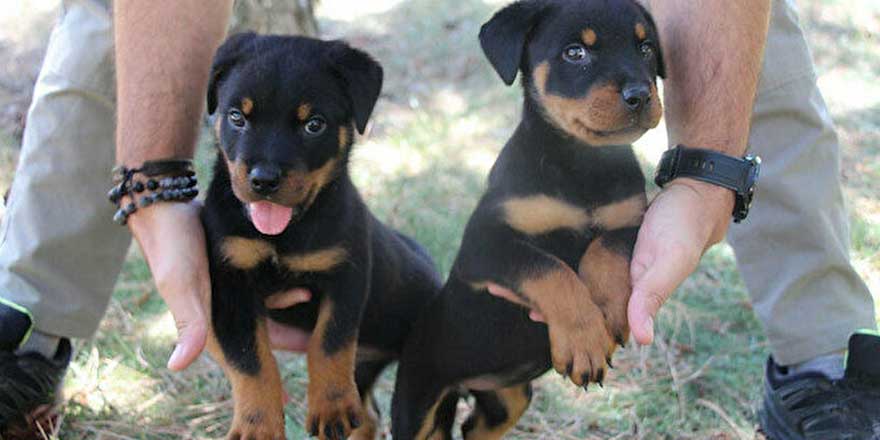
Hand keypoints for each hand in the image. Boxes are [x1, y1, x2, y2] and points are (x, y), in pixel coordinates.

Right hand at [129, 201, 314, 370]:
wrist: (166, 206)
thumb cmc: (173, 244)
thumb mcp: (183, 282)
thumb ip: (189, 320)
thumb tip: (178, 366)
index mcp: (210, 324)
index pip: (245, 357)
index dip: (269, 373)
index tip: (296, 384)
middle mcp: (221, 313)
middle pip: (263, 337)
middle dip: (291, 342)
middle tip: (320, 348)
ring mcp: (229, 293)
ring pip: (268, 313)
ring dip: (293, 314)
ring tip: (322, 316)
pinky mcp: (235, 272)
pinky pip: (266, 288)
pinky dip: (285, 290)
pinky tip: (310, 288)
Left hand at [488, 178, 733, 346]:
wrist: (697, 199)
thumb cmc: (685, 229)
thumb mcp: (670, 261)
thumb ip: (652, 297)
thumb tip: (641, 339)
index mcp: (625, 300)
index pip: (587, 321)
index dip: (559, 322)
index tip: (525, 314)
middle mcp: (611, 289)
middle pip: (568, 303)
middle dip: (535, 298)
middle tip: (494, 289)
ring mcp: (606, 270)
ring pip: (565, 282)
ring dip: (537, 280)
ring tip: (498, 276)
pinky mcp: (603, 250)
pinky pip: (572, 260)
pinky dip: (551, 259)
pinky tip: (526, 253)